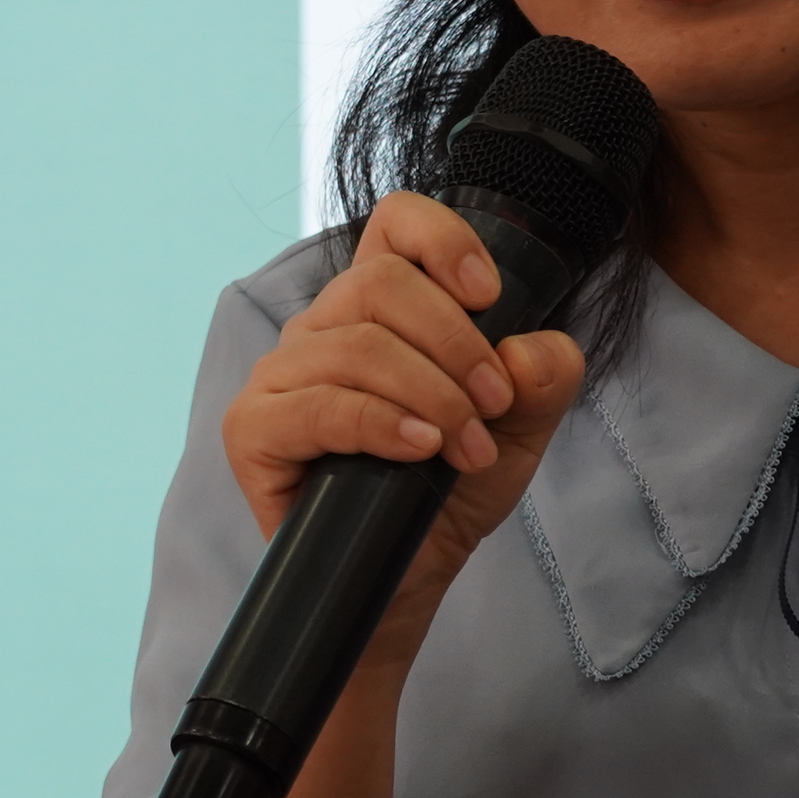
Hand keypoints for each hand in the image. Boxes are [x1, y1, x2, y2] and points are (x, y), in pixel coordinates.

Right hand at [218, 191, 586, 620]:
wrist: (411, 575)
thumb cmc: (450, 489)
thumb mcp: (520, 429)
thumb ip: (544, 377)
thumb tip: (525, 348)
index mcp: (379, 305)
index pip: (394, 222)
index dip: (444, 239)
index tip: (489, 295)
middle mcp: (323, 327)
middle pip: (383, 283)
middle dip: (457, 344)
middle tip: (492, 405)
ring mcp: (281, 375)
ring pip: (359, 344)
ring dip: (432, 395)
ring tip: (465, 449)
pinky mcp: (253, 429)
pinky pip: (320, 405)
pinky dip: (382, 423)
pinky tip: (419, 450)